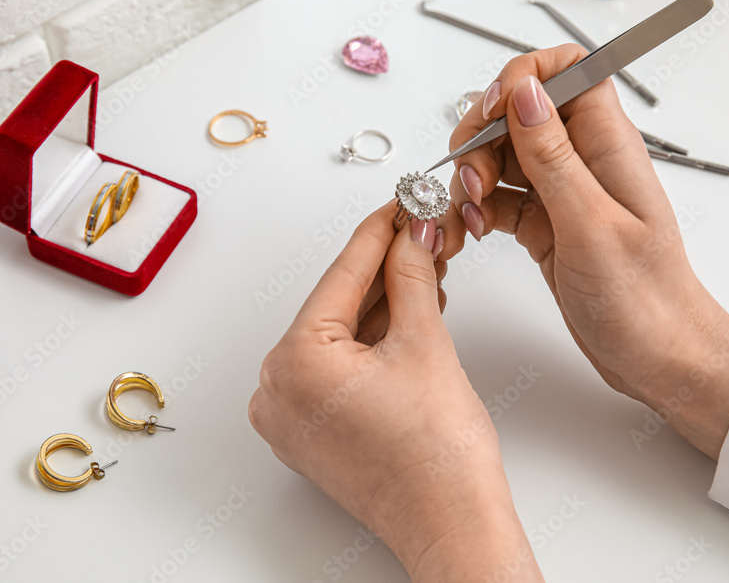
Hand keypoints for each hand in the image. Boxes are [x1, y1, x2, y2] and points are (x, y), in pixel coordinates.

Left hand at [249, 202, 543, 581]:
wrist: (451, 524)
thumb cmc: (436, 459)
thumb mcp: (425, 343)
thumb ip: (413, 278)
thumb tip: (411, 236)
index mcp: (293, 362)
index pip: (342, 276)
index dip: (380, 232)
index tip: (399, 204)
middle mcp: (276, 390)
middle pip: (338, 306)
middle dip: (384, 271)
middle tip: (419, 233)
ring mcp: (289, 416)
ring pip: (338, 337)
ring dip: (382, 306)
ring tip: (424, 272)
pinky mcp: (308, 432)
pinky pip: (335, 368)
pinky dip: (370, 342)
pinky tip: (405, 315)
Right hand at [437, 44, 728, 457]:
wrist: (658, 356)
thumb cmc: (645, 299)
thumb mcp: (591, 224)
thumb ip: (553, 156)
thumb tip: (525, 91)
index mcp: (608, 145)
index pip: (569, 71)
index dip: (524, 78)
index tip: (494, 112)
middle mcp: (584, 160)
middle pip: (519, 112)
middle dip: (483, 137)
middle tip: (474, 180)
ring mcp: (562, 191)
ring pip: (501, 155)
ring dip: (473, 178)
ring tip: (471, 215)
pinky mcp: (545, 223)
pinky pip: (498, 198)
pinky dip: (477, 211)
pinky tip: (472, 231)